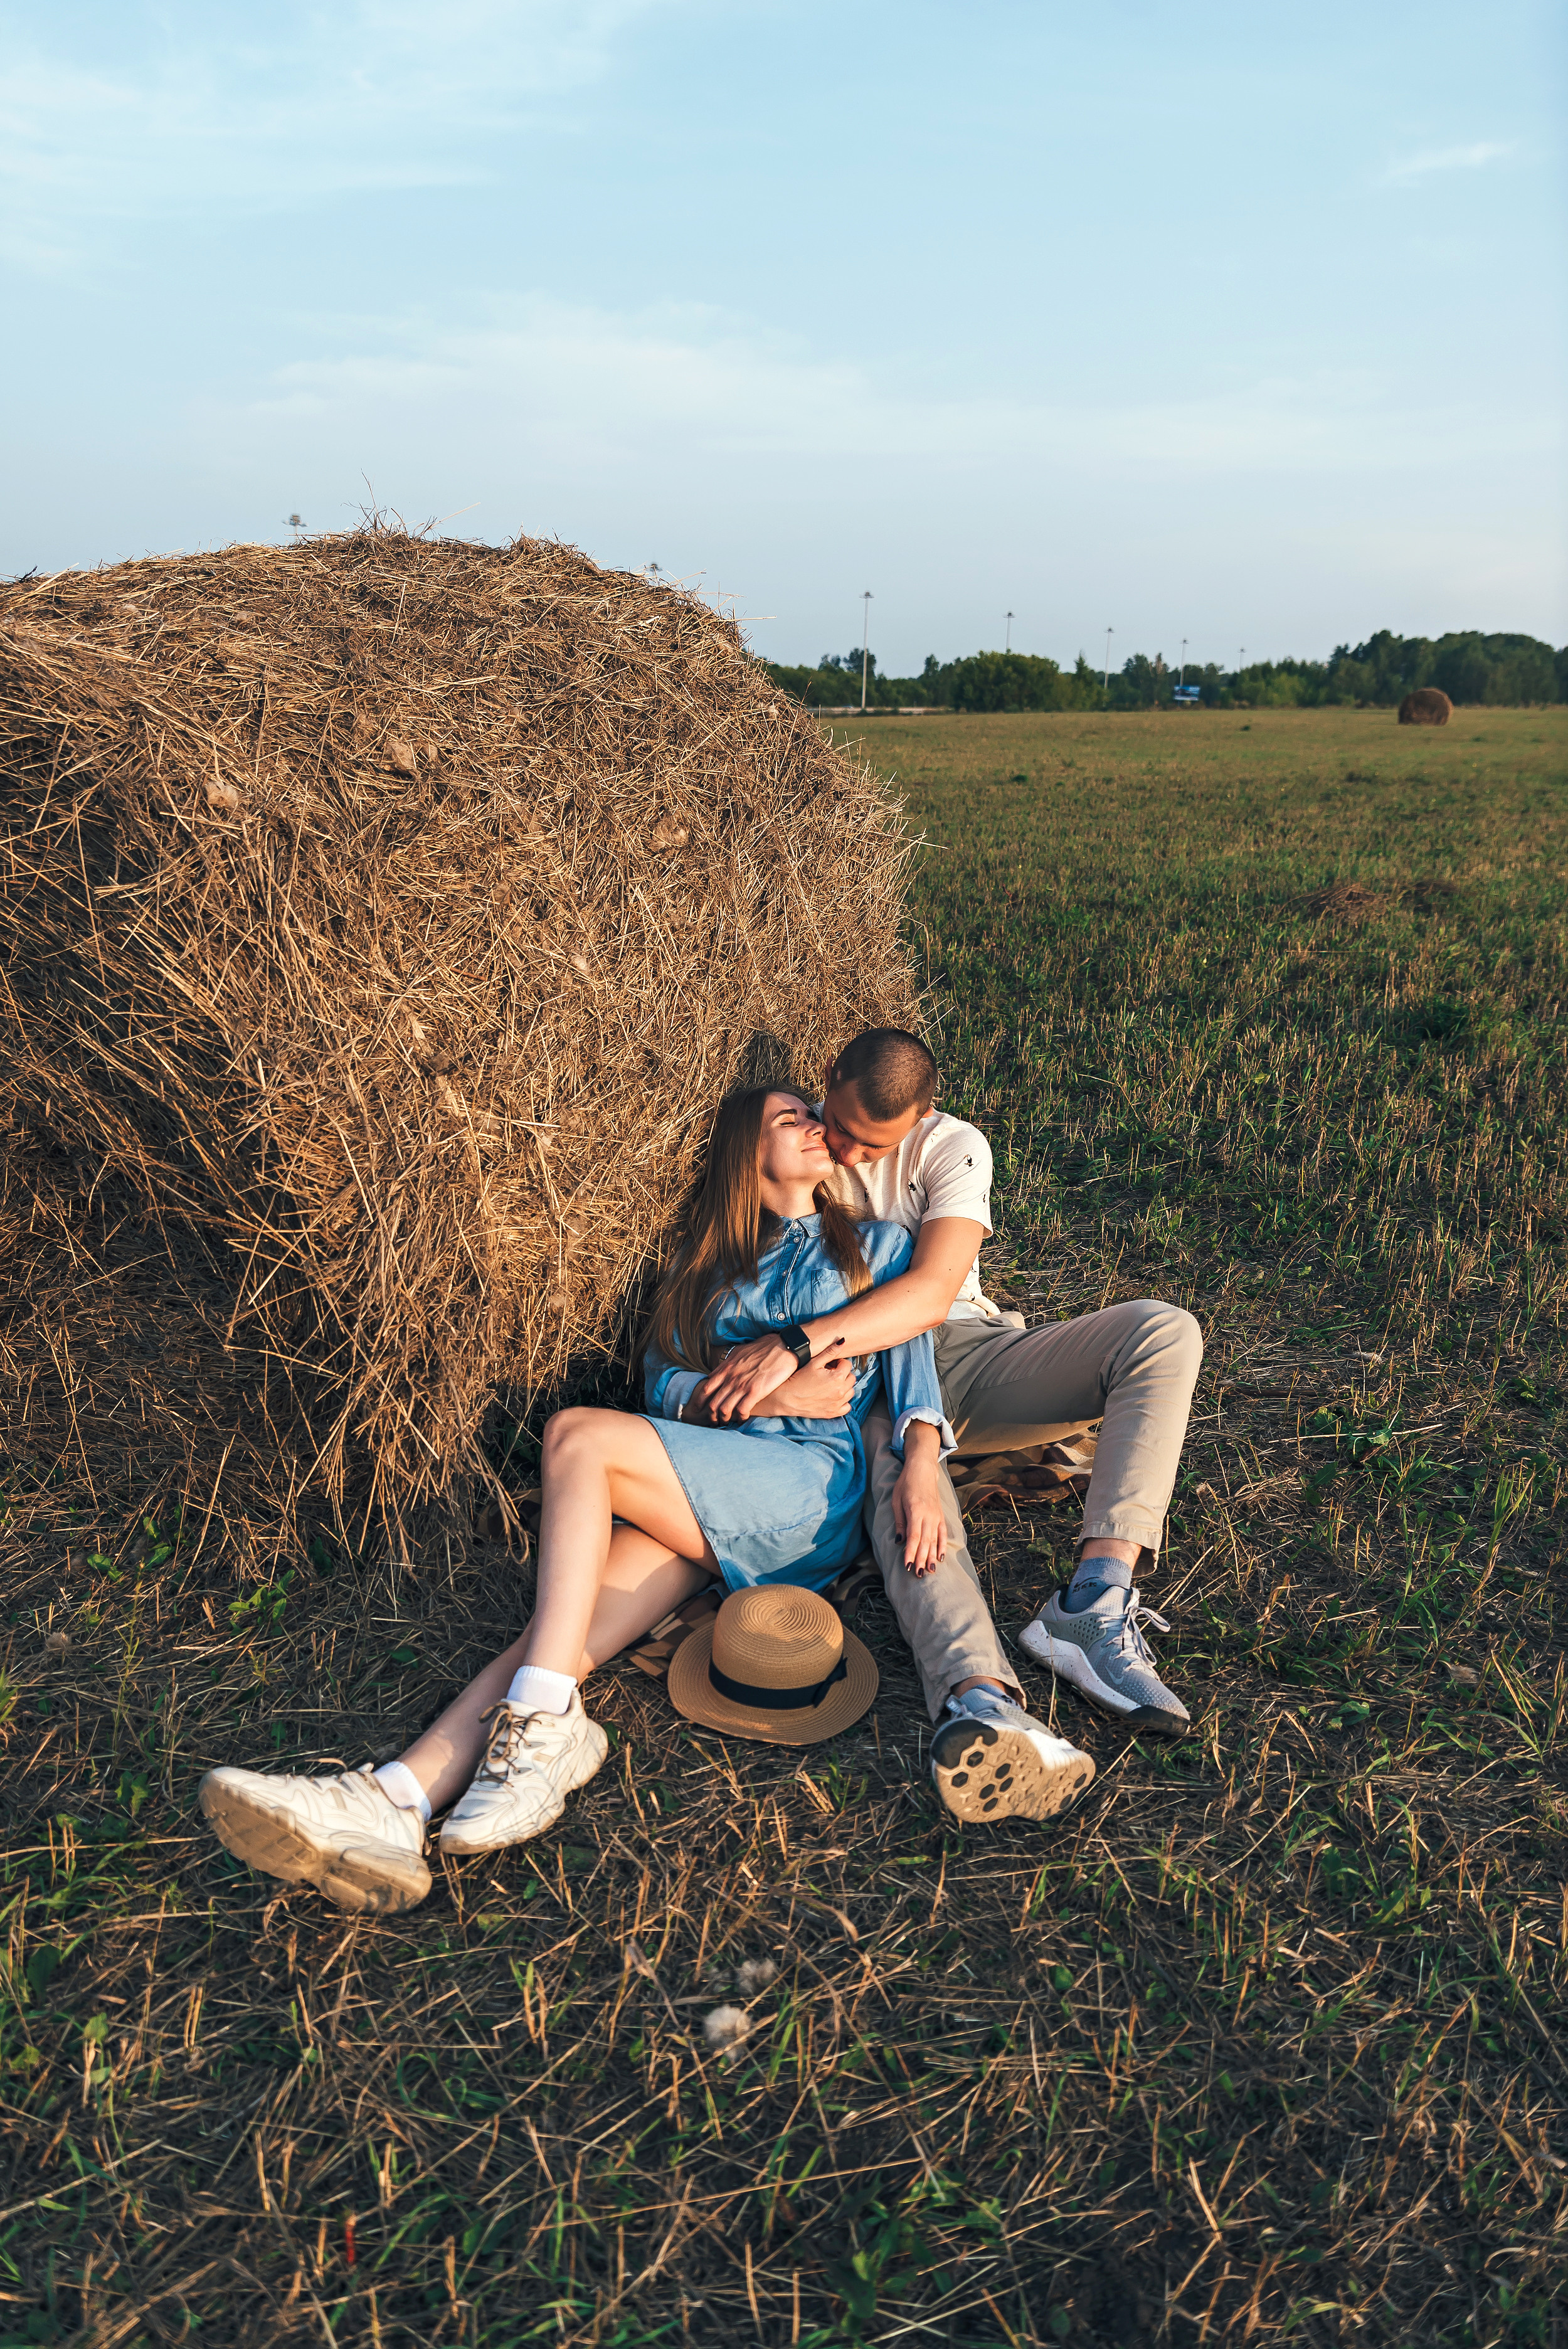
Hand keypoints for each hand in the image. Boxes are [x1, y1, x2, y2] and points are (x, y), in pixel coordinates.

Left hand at [697, 1332, 842, 1422]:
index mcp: (726, 1368)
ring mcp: (742, 1385)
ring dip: (725, 1419)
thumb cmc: (763, 1348)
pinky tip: (743, 1419)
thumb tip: (720, 1369)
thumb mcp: (740, 1352)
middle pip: (713, 1403)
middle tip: (714, 1421)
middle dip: (711, 1416)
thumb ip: (728, 1363)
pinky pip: (742, 1410)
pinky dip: (740, 1418)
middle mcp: (731, 1378)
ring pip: (725, 1409)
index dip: (700, 1402)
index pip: (706, 1388)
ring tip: (728, 1422)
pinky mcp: (755, 1391)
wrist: (783, 1346)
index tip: (700, 1409)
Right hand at [769, 1355, 857, 1418]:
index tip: (829, 1365)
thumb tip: (843, 1341)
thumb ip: (830, 1352)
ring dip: (844, 1386)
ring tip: (830, 1384)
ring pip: (850, 1391)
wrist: (786, 1398)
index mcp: (837, 1377)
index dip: (838, 1363)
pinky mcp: (833, 1413)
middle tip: (829, 1374)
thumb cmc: (798, 1379)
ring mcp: (838, 1403)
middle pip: (851, 1378)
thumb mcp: (814, 1363)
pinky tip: (832, 1397)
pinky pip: (847, 1406)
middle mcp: (840, 1391)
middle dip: (842, 1374)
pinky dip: (843, 1401)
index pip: (847, 1365)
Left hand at [892, 1460, 946, 1576]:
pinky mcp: (941, 1516)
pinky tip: (941, 1558)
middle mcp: (929, 1515)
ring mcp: (937, 1516)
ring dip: (932, 1556)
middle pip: (926, 1541)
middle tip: (918, 1574)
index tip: (908, 1566)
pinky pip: (943, 1533)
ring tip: (930, 1571)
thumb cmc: (906, 1483)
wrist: (923, 1469)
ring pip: (935, 1540)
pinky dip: (942, 1546)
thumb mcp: (896, 1500)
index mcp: (916, 1510)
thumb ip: (899, 1522)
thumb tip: (899, 1542)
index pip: (914, 1536)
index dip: (911, 1552)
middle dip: (922, 1559)